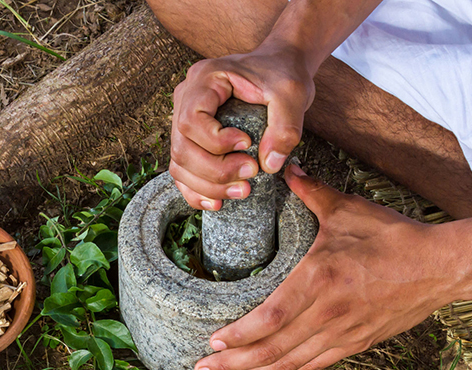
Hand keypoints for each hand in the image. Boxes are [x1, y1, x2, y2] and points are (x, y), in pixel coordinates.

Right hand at [170, 47, 314, 210]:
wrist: (279, 67)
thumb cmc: (282, 75)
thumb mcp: (292, 94)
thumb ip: (285, 127)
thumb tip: (269, 165)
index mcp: (204, 79)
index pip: (191, 120)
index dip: (216, 142)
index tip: (248, 145)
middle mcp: (186, 97)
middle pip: (182, 147)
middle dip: (215, 172)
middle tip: (250, 175)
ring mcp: (184, 118)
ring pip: (179, 164)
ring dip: (208, 186)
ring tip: (243, 191)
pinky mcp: (191, 138)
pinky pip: (182, 170)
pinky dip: (197, 190)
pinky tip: (218, 202)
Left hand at [193, 165, 461, 369]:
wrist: (442, 267)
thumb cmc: (395, 237)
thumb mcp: (349, 210)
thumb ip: (311, 193)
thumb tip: (284, 169)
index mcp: (322, 279)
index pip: (271, 318)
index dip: (239, 336)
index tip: (212, 342)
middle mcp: (329, 314)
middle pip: (273, 350)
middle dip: (233, 365)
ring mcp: (344, 334)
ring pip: (290, 365)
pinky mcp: (356, 345)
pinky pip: (313, 366)